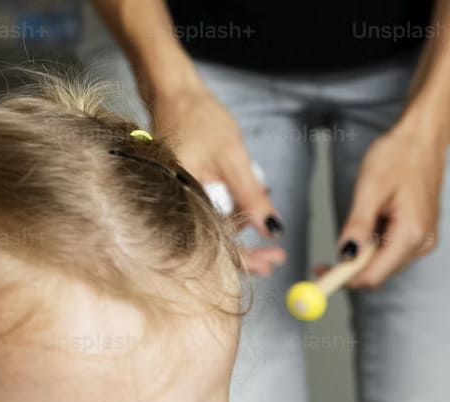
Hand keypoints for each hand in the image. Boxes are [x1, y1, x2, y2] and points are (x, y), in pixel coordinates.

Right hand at [144, 79, 284, 276]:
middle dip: (247, 250)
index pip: (215, 241)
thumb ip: (251, 197)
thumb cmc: (198, 116)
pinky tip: (248, 203)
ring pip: (212, 227)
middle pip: (212, 240)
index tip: (272, 262)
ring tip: (266, 220)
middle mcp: (174, 201)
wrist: (173, 91)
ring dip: (240, 229)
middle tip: (276, 256)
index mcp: (181, 195)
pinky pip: (207, 210)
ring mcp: (177, 195)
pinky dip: (229, 211)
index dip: (246, 258)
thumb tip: (271, 230)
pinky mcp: (182, 189)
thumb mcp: (233, 158)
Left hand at [335, 114, 449, 289]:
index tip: (320, 276)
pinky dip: (375, 245)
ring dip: (363, 255)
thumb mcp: (370, 188)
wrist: (424, 140)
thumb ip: (358, 226)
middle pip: (380, 272)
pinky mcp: (421, 235)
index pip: (374, 274)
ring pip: (385, 263)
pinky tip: (371, 221)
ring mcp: (424, 241)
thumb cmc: (399, 157)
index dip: (345, 279)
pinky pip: (393, 250)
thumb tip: (344, 256)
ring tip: (355, 223)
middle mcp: (422, 243)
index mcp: (411, 234)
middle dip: (351, 269)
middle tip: (321, 263)